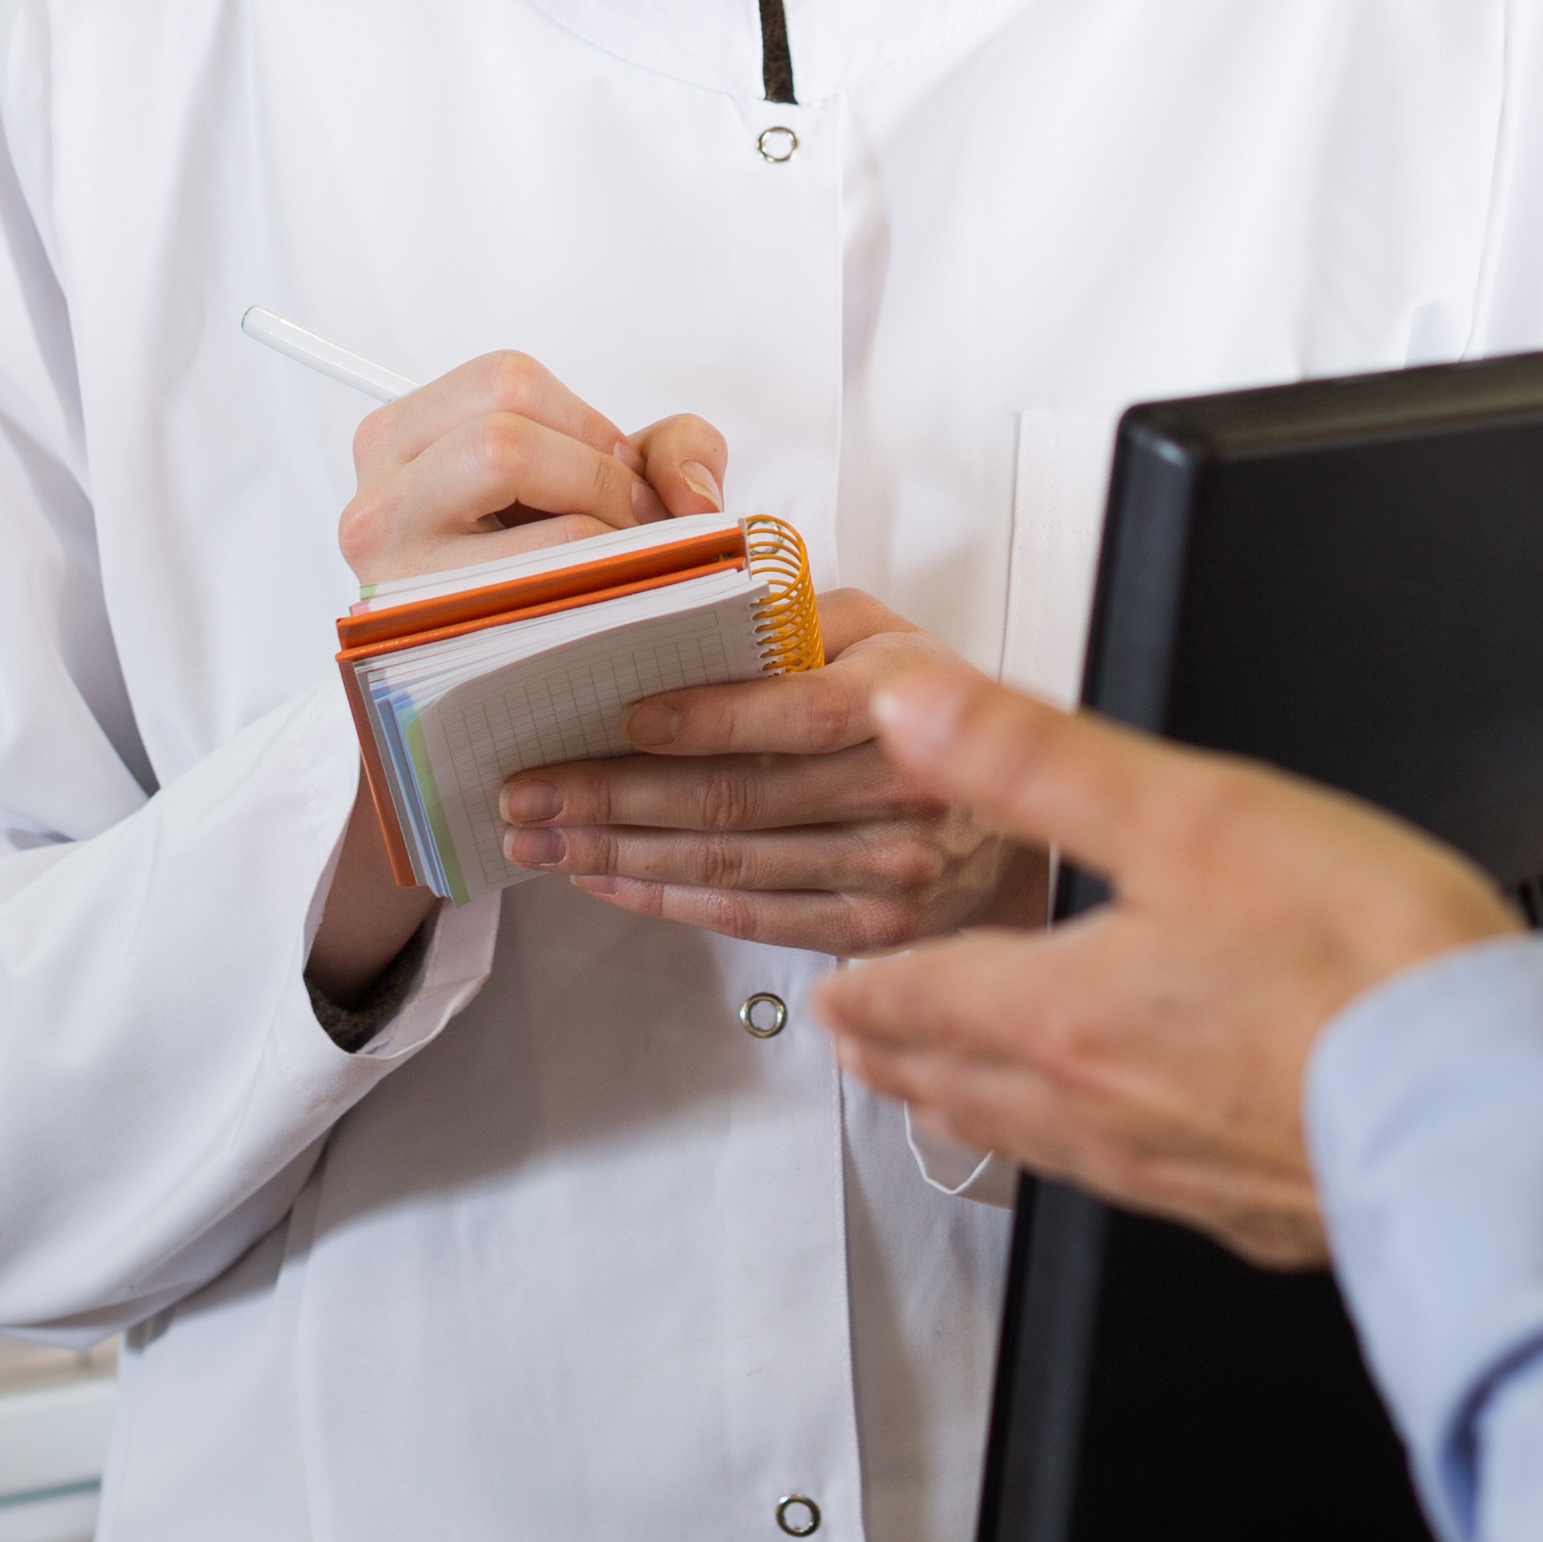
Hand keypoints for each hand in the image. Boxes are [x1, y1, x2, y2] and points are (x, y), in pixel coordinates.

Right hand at [313, 352, 730, 997]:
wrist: (491, 697)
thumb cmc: (552, 569)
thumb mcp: (604, 480)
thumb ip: (671, 451)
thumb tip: (697, 500)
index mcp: (397, 440)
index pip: (506, 383)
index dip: (588, 424)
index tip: (613, 477)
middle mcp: (372, 511)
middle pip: (503, 443)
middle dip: (598, 482)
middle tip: (627, 529)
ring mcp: (390, 592)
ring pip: (522, 528)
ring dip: (605, 546)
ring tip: (615, 573)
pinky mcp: (430, 663)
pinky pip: (541, 613)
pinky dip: (601, 604)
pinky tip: (605, 615)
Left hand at [498, 595, 1049, 959]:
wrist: (1013, 826)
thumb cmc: (934, 714)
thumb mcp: (887, 636)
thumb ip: (798, 619)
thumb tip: (690, 609)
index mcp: (904, 706)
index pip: (798, 713)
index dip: (705, 720)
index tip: (621, 718)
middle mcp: (899, 795)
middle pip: (737, 799)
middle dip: (614, 797)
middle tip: (529, 790)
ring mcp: (885, 873)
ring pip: (728, 864)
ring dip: (618, 854)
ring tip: (540, 838)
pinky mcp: (865, 932)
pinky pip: (746, 918)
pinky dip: (663, 900)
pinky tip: (603, 880)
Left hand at [815, 661, 1518, 1268]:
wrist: (1487, 1106)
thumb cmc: (1366, 964)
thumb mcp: (1188, 812)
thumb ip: (1038, 761)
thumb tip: (919, 709)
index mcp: (1066, 1012)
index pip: (924, 1002)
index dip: (869, 991)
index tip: (836, 993)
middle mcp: (1101, 1108)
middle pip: (961, 1086)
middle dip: (898, 1058)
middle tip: (860, 1048)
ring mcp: (1173, 1172)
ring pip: (1035, 1145)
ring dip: (973, 1113)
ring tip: (948, 1099)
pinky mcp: (1249, 1209)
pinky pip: (1130, 1186)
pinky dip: (1084, 1156)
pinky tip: (1116, 1152)